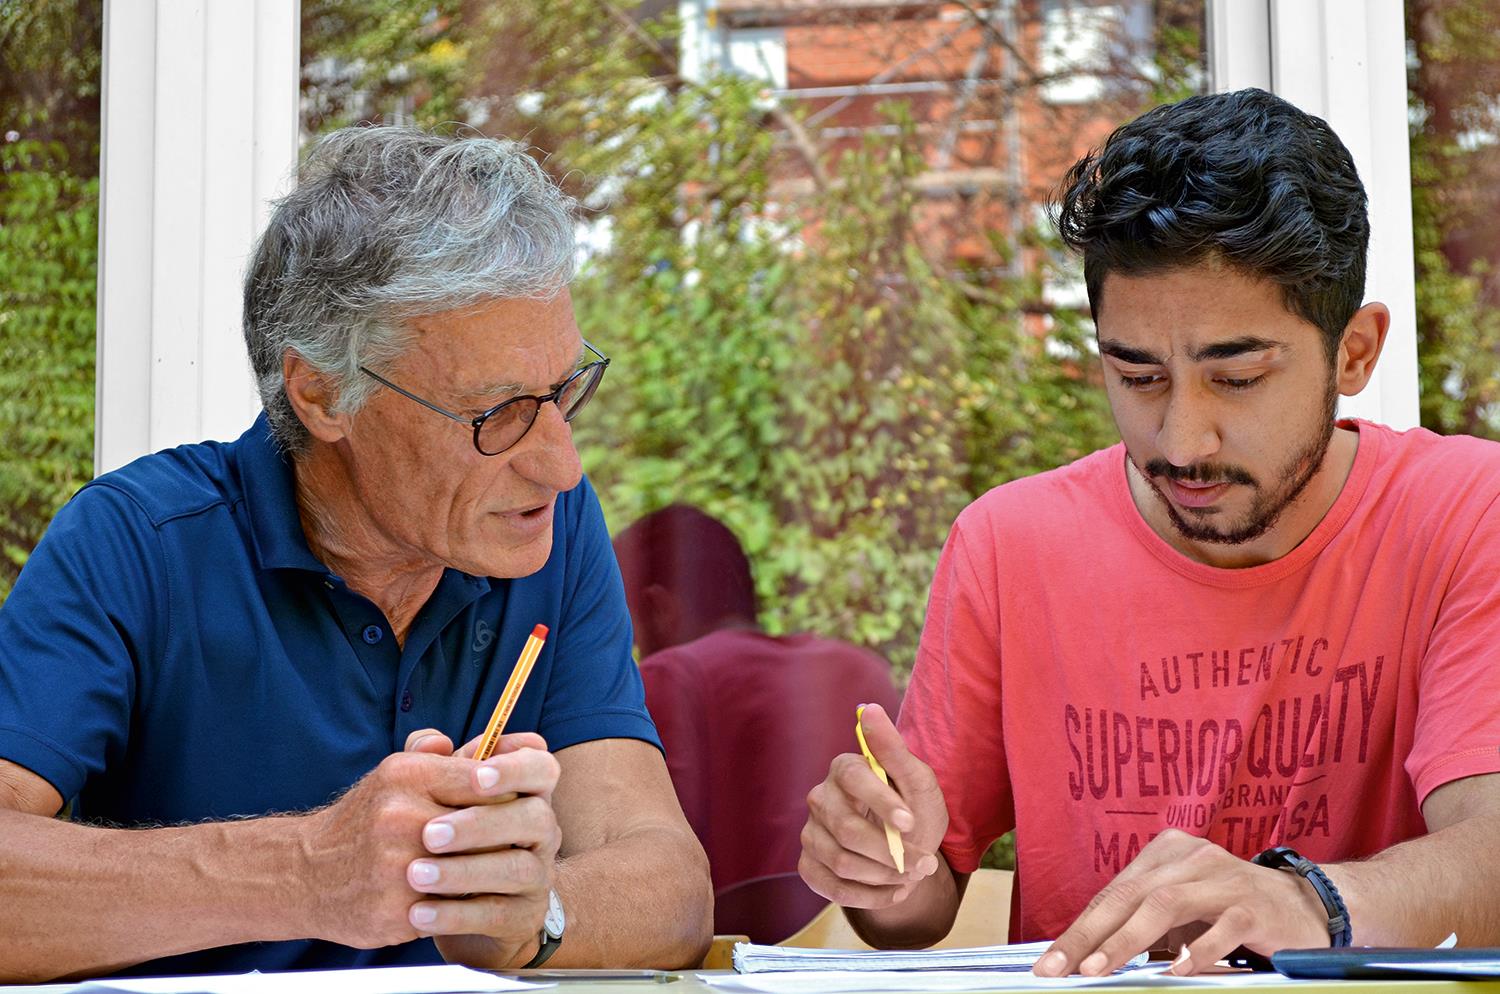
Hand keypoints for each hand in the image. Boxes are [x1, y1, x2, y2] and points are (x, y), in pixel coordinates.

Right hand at [298, 729, 560, 966]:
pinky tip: (466, 898)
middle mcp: (399, 817)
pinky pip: (452, 907)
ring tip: (499, 869)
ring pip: (475, 869)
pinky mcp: (395, 910)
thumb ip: (437, 751)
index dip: (510, 792)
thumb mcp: (393, 772)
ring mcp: (396, 866)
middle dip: (506, 834)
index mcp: (406, 775)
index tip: (523, 801)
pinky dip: (463, 904)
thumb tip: (488, 742)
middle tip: (520, 839)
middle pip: (488, 826)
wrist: (304, 874)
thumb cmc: (364, 820)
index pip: (485, 778)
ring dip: (489, 871)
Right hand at [798, 703, 948, 908]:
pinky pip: (833, 888)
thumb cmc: (914, 809)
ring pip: (841, 862)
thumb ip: (893, 749)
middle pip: (846, 829)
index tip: (910, 822)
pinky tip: (893, 891)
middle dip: (891, 853)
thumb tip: (869, 708)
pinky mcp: (809, 866)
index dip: (881, 803)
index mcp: (844, 768)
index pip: (854, 780)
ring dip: (885, 876)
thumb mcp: (917, 780)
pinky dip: (871, 897)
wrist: (908, 852)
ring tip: (912, 876)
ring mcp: (810, 833)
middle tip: (925, 864)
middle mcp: (820, 798)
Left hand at [1031, 829, 1329, 976]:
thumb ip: (1141, 924)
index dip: (1078, 929)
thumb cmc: (1231, 909)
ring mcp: (1223, 878)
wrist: (1306, 905)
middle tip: (1060, 970)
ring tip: (1098, 970)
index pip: (1112, 894)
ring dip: (1127, 940)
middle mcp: (1190, 858)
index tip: (1049, 962)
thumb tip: (1087, 957)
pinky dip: (1196, 950)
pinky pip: (1221, 926)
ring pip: (1165, 905)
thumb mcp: (1181, 911)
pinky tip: (1176, 972)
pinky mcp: (1254, 905)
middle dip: (1088, 935)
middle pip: (1128, 895)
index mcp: (1165, 854)